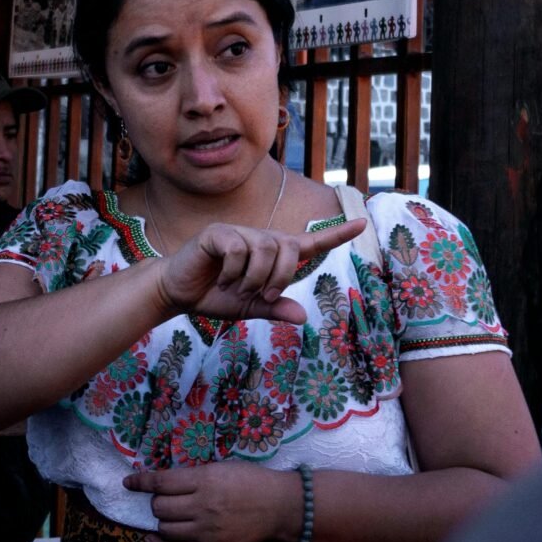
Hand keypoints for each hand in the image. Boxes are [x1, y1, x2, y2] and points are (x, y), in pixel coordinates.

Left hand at [123, 461, 300, 541]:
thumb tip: (162, 481)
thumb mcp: (221, 467)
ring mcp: (206, 531)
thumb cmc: (251, 480)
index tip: (129, 482)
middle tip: (164, 499)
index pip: (160, 482)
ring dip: (161, 520)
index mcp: (205, 481)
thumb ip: (193, 475)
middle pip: (159, 507)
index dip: (140, 482)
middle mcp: (202, 506)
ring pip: (165, 528)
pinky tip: (154, 538)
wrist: (279, 506)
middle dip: (156, 502)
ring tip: (168, 515)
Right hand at [154, 218, 364, 324]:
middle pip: (289, 248)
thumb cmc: (215, 297)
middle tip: (261, 296)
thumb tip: (303, 317)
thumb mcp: (249, 308)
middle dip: (280, 277)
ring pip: (265, 248)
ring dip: (254, 278)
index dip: (336, 235)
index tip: (362, 224)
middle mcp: (260, 238)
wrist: (178, 293)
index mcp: (272, 255)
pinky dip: (233, 271)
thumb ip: (275, 309)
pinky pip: (238, 248)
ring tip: (237, 289)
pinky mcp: (218, 232)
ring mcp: (239, 232)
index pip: (309, 243)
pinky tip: (221, 278)